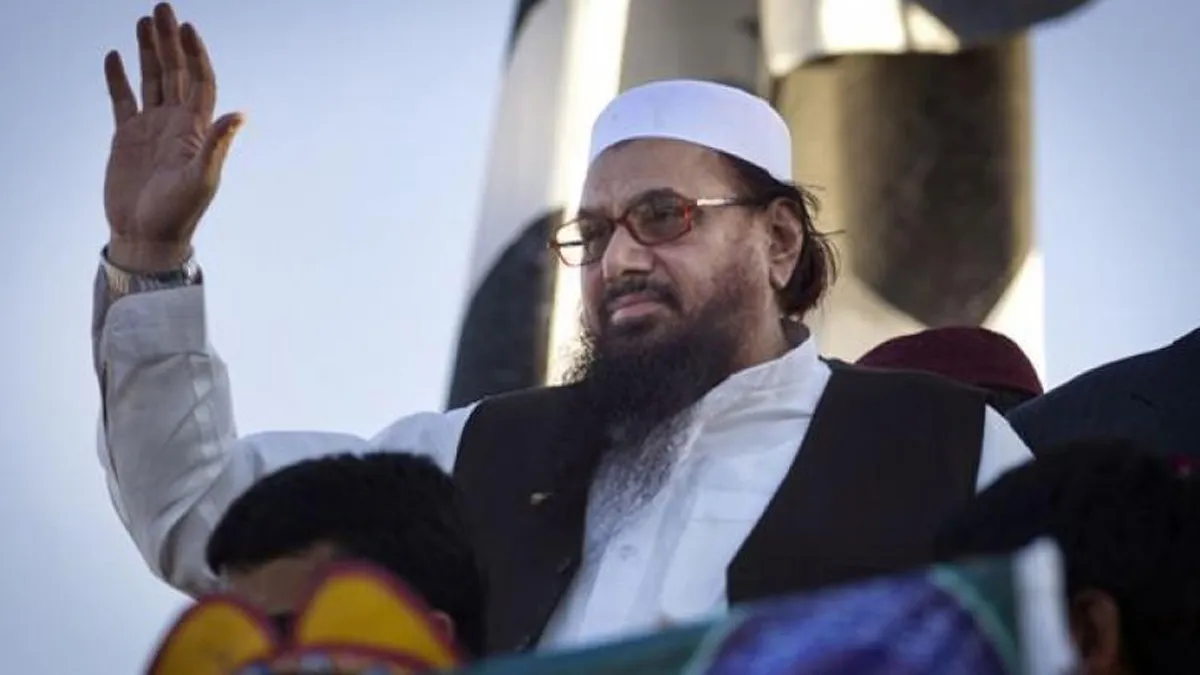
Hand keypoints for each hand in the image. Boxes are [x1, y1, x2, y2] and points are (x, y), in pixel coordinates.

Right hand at [103, 3, 243, 270]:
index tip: (187, 28)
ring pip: (151, 80)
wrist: (148, 235)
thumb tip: (240, 115)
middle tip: (162, 7)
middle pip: (175, 73)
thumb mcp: (202, 179)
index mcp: (196, 130)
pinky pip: (123, 100)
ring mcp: (151, 129)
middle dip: (169, 41)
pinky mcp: (126, 138)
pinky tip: (115, 55)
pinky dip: (118, 78)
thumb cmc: (179, 213)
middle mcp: (176, 124)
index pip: (200, 82)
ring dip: (148, 51)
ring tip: (143, 21)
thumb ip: (217, 145)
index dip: (196, 55)